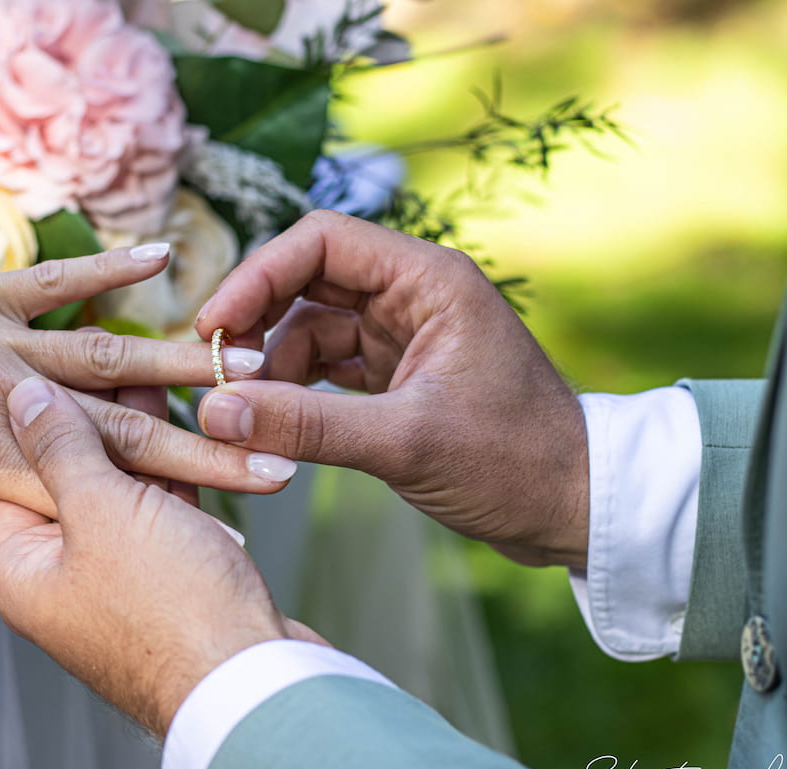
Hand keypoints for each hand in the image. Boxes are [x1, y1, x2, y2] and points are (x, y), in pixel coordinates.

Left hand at [0, 376, 317, 734]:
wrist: (250, 689)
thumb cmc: (167, 612)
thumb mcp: (100, 515)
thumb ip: (60, 451)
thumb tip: (23, 397)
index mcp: (24, 567)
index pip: (10, 468)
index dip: (37, 409)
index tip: (54, 356)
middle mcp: (62, 576)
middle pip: (72, 472)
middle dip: (100, 410)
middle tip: (110, 346)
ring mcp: (119, 581)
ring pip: (125, 488)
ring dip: (147, 432)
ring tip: (161, 368)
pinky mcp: (171, 581)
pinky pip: (166, 512)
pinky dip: (180, 472)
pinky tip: (196, 428)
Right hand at [195, 211, 588, 568]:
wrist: (574, 507)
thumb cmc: (515, 463)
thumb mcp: (405, 442)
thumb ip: (305, 425)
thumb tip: (214, 411)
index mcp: (428, 280)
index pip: (320, 241)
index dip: (257, 275)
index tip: (213, 326)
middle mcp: (412, 296)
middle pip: (305, 281)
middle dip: (255, 321)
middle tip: (212, 371)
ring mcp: (401, 335)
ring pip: (308, 328)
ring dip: (270, 366)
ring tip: (243, 414)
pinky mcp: (394, 376)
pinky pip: (325, 369)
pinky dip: (294, 392)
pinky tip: (274, 425)